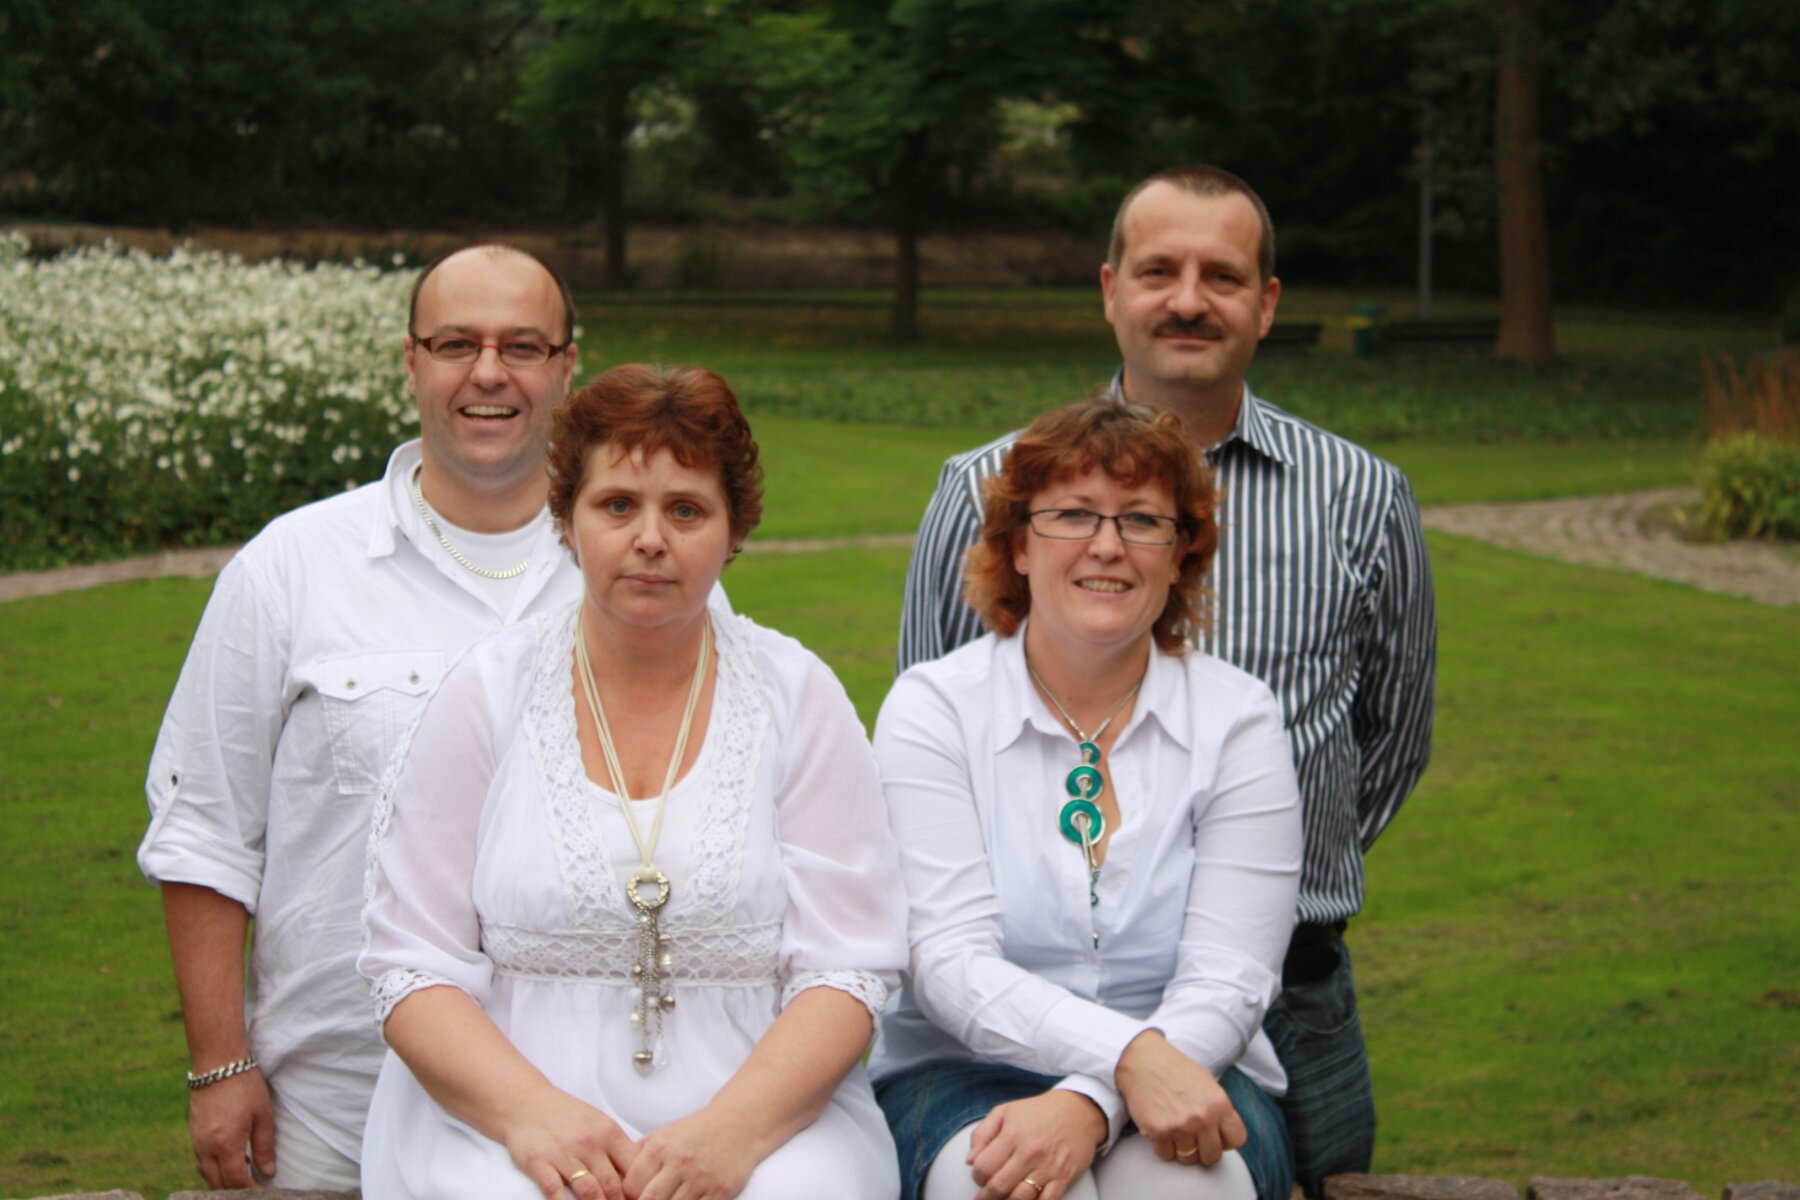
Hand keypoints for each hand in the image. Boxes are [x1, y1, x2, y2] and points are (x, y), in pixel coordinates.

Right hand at [187, 1067, 274, 1187]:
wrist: (218, 1064)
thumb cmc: (244, 1086)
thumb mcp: (262, 1115)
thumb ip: (264, 1146)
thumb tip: (267, 1172)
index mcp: (225, 1145)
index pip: (235, 1181)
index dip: (249, 1189)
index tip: (261, 1190)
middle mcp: (206, 1148)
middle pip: (217, 1183)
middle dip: (235, 1189)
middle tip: (253, 1182)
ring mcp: (195, 1141)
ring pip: (206, 1173)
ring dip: (223, 1178)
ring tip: (245, 1165)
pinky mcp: (192, 1133)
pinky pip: (201, 1159)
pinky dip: (214, 1165)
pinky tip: (230, 1153)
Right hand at [502, 1087, 637, 1199]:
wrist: (527, 1102)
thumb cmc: (566, 1115)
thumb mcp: (599, 1124)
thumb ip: (617, 1149)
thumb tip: (638, 1176)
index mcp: (609, 1133)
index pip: (633, 1167)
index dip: (638, 1189)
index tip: (640, 1199)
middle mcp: (590, 1144)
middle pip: (613, 1185)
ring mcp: (564, 1154)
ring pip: (589, 1191)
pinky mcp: (540, 1163)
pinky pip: (555, 1191)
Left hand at [621, 1108, 757, 1199]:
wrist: (738, 1125)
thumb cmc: (699, 1131)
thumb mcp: (664, 1134)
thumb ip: (641, 1154)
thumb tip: (619, 1176)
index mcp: (661, 1147)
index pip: (631, 1186)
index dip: (629, 1197)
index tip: (633, 1198)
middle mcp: (679, 1162)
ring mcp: (700, 1179)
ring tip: (667, 1199)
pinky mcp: (719, 1192)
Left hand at [965, 1089, 1106, 1199]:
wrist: (1078, 1110)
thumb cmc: (1038, 1111)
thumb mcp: (1005, 1112)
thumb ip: (982, 1134)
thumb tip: (969, 1160)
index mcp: (1012, 1134)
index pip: (983, 1167)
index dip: (976, 1177)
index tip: (979, 1177)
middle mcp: (1029, 1152)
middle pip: (998, 1187)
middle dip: (986, 1197)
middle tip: (985, 1197)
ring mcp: (1048, 1166)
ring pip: (1020, 1198)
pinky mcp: (1064, 1177)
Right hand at [1114, 1031, 1245, 1166]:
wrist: (1144, 1060)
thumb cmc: (1176, 1070)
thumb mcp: (1208, 1084)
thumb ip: (1220, 1110)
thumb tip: (1225, 1136)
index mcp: (1220, 1104)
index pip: (1237, 1139)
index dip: (1225, 1141)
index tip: (1215, 1136)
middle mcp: (1204, 1118)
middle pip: (1212, 1156)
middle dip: (1203, 1151)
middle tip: (1192, 1139)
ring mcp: (1181, 1126)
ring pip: (1188, 1159)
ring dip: (1181, 1149)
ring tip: (1174, 1131)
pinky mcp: (1159, 1132)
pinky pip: (1166, 1155)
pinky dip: (1162, 1146)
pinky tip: (1160, 1129)